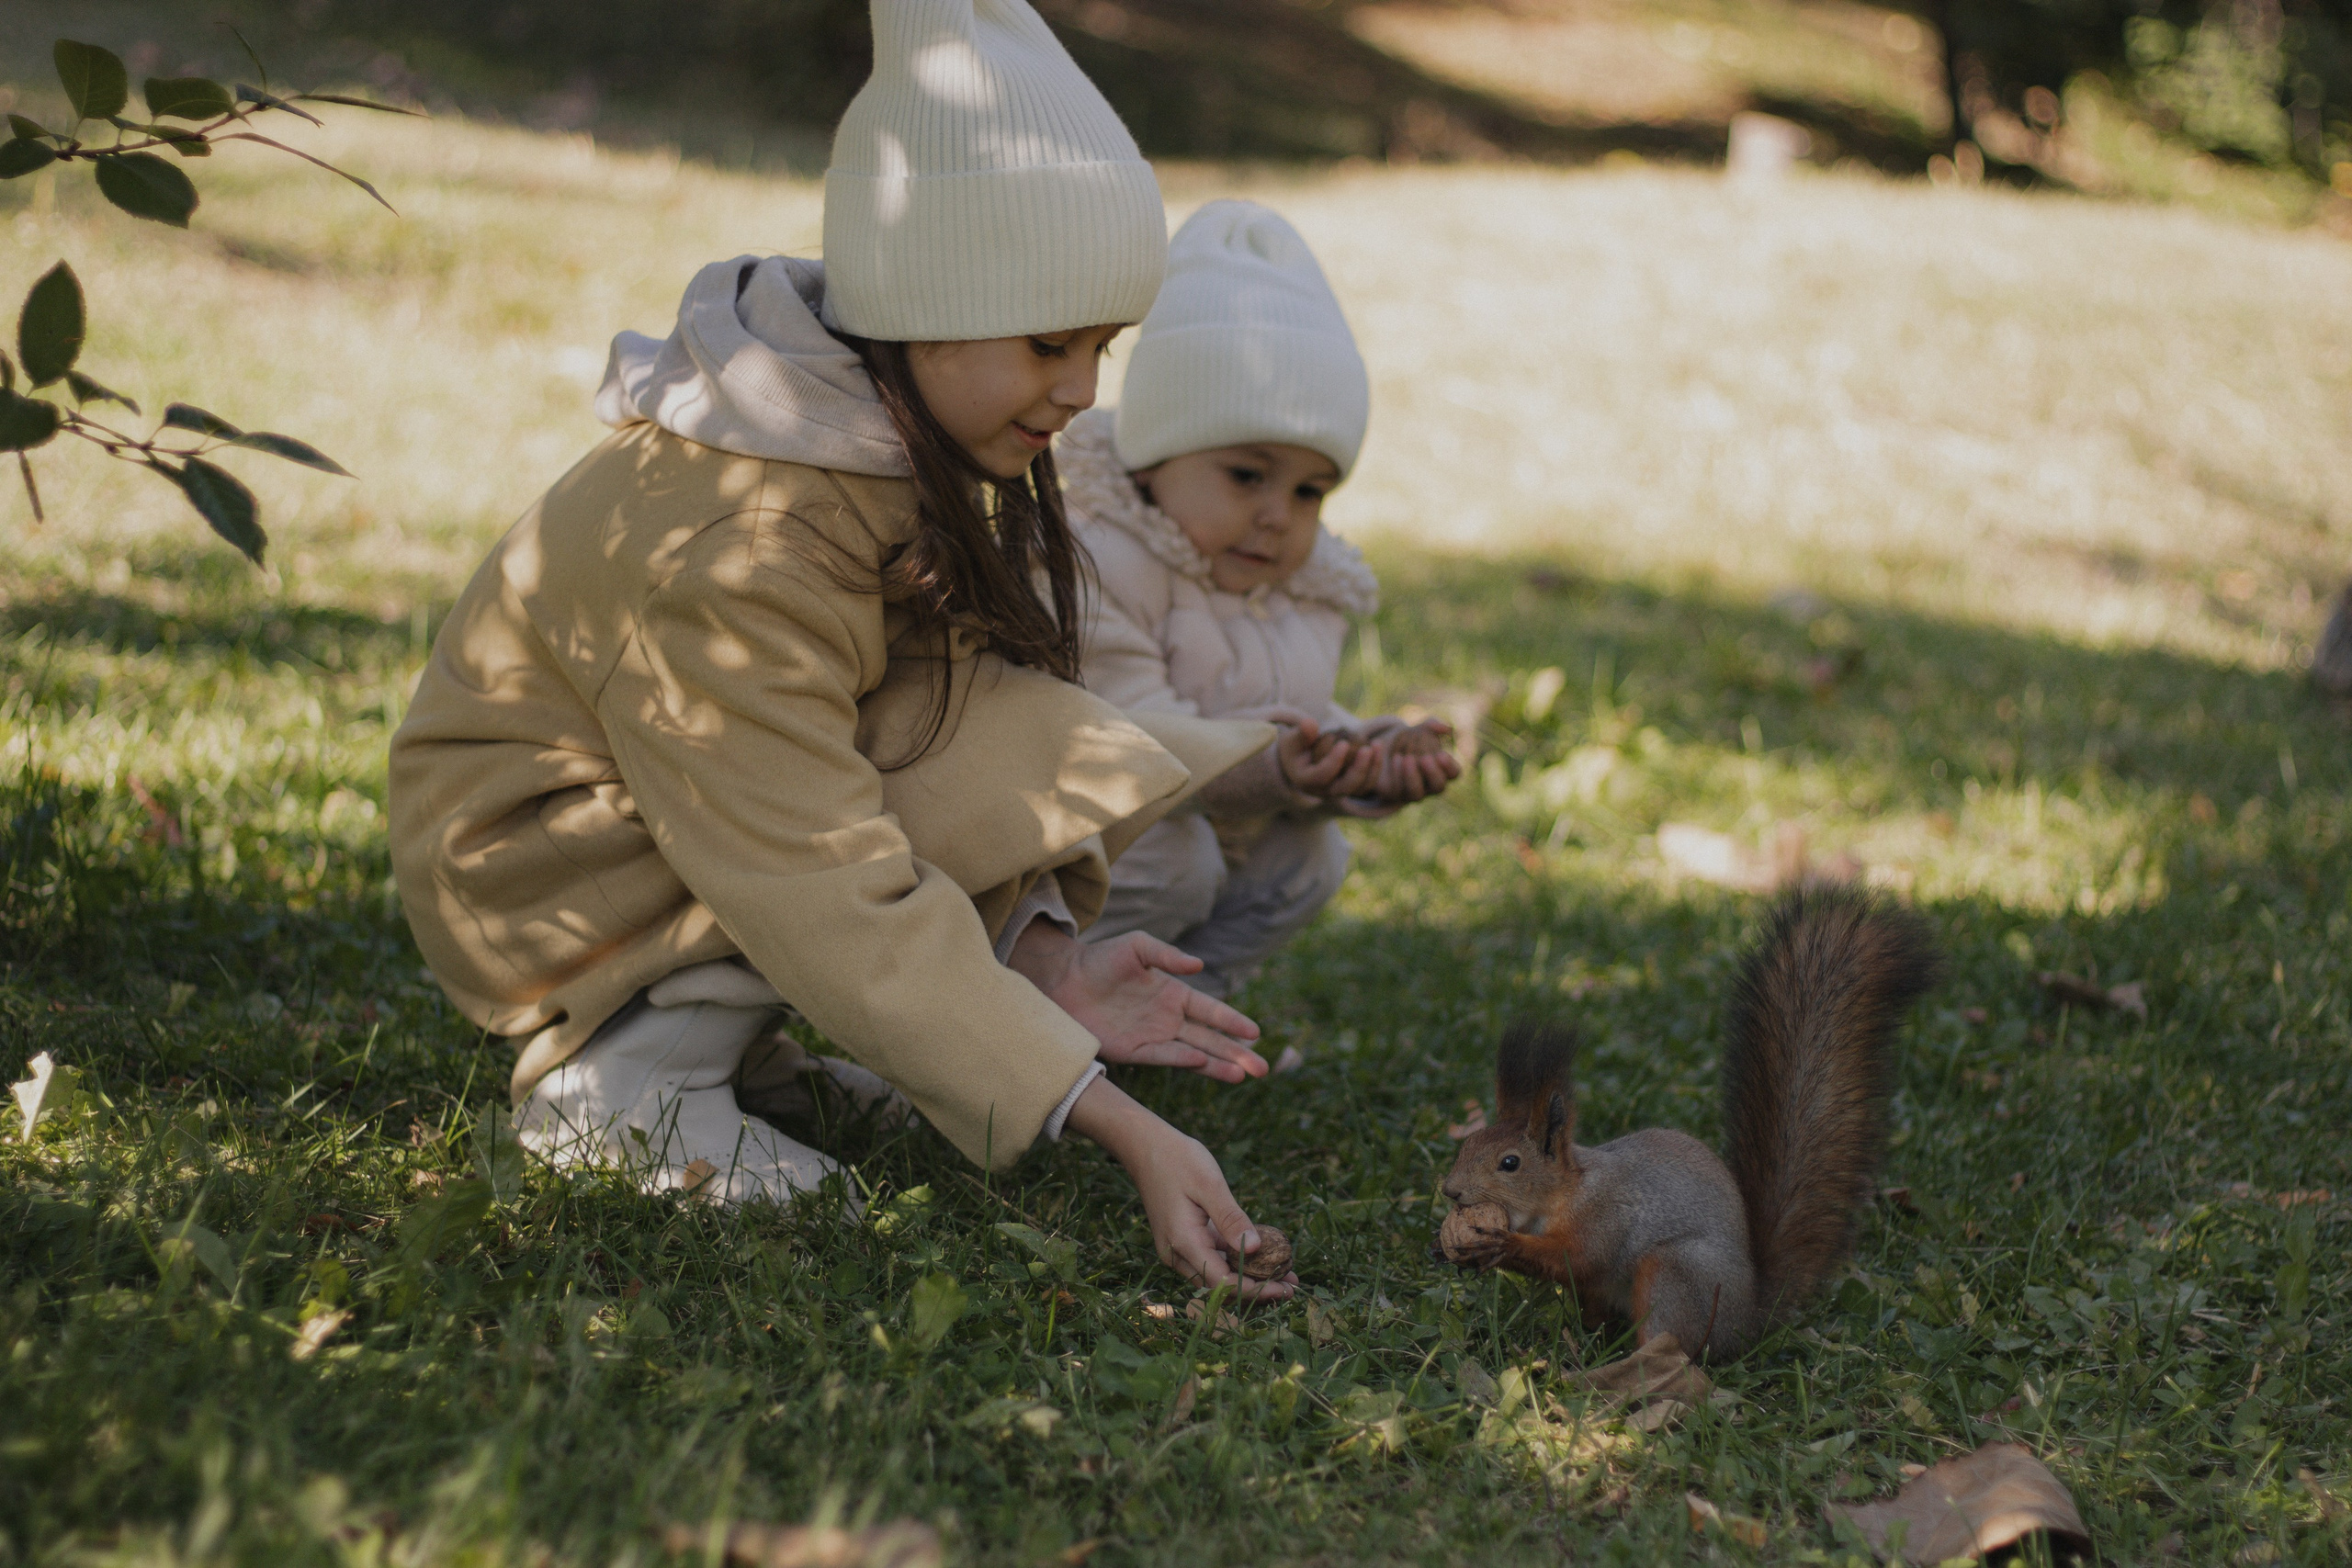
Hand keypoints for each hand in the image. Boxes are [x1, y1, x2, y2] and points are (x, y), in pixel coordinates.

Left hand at [1009, 923, 1265, 1082]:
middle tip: (1262, 1068)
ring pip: (1192, 1054)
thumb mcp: (1138, 946)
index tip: (1255, 1032)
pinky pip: (1162, 1057)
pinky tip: (1202, 1063)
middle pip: (1209, 1039)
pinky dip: (1182, 1061)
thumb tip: (1200, 966)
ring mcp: (1151, 1037)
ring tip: (1243, 1075)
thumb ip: (1168, 956)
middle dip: (1236, 1053)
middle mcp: (1167, 1019)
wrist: (1063, 980)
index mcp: (1174, 994)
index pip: (1211, 1011)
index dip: (1233, 1022)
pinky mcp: (1132, 1051)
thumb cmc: (1101, 959)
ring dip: (1217, 1064)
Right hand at [1066, 1075, 1298, 1299]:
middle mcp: (1177, 1254)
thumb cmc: (1178, 1159)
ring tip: (1286, 1272)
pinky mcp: (1183, 1242)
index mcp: (1184, 1241)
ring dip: (1249, 1278)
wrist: (1145, 1147)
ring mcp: (1178, 1250)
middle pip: (1220, 1287)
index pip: (1222, 1282)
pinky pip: (1212, 1260)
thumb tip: (1255, 1249)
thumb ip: (1231, 1218)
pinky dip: (1237, 1262)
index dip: (1255, 1291)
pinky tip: (1262, 1255)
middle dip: (1257, 1290)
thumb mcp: (1209, 1183)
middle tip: (1293, 1285)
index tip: (1284, 1287)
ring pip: (1217, 1276)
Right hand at [1274, 717, 1380, 802]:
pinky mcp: (1350, 788)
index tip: (1343, 743)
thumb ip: (1302, 733)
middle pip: (1344, 788)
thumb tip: (1310, 724)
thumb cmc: (1296, 746)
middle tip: (1366, 749)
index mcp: (1306, 781)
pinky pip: (1367, 783)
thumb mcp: (1293, 738)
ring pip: (1360, 788)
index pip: (1322, 776)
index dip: (1334, 761)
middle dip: (1359, 770)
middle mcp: (1323, 791)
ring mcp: (1338, 792)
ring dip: (1372, 768)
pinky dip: (1375, 766)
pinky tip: (1377, 746)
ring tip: (1376, 744)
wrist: (1301, 760)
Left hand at [1366, 718, 1461, 805]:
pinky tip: (1395, 758)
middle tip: (1425, 758)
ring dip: (1412, 777)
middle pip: (1439, 787)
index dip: (1449, 766)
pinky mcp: (1394, 794)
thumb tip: (1445, 728)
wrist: (1385, 747)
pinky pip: (1397, 791)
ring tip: (1406, 758)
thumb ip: (1433, 724)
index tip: (1441, 754)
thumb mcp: (1421, 728)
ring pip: (1416, 794)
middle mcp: (1430, 785)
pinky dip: (1397, 774)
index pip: (1454, 773)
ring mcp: (1412, 792)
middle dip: (1432, 773)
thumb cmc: (1411, 738)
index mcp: (1442, 770)